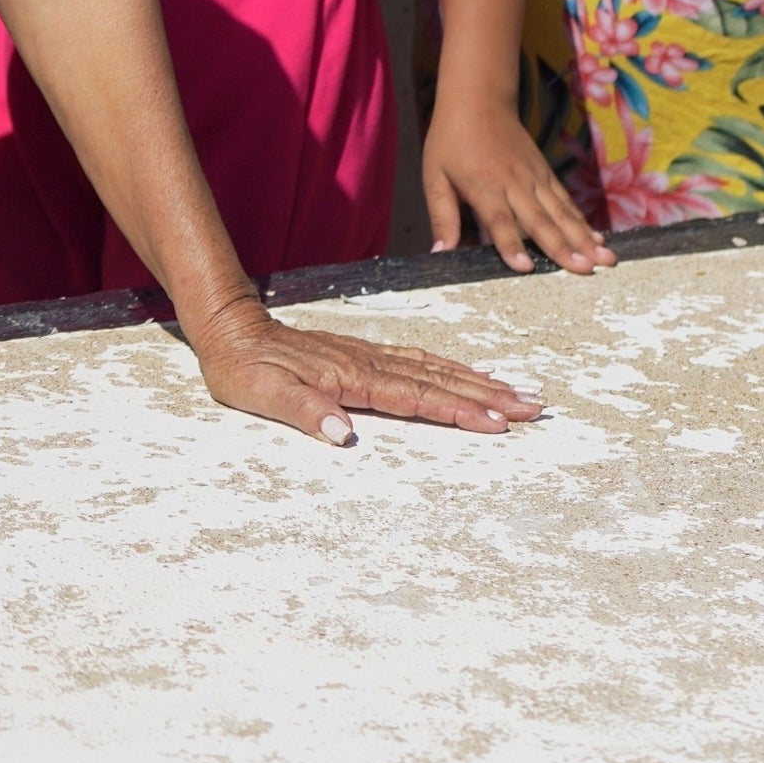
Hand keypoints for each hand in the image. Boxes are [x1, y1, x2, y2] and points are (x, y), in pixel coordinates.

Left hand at [180, 303, 539, 446]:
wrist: (229, 327)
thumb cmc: (243, 367)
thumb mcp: (262, 394)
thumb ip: (304, 412)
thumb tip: (344, 435)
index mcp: (351, 377)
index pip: (416, 397)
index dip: (459, 410)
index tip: (498, 423)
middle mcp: (368, 363)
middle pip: (439, 379)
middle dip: (489, 395)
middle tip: (534, 407)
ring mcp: (369, 355)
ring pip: (435, 367)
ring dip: (478, 380)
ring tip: (518, 391)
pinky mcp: (363, 353)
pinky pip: (419, 360)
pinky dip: (450, 367)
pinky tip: (468, 372)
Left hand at [422, 98, 611, 274]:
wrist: (479, 99)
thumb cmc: (451, 140)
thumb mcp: (434, 175)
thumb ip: (441, 215)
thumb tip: (439, 253)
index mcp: (483, 185)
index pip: (498, 220)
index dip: (511, 244)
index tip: (525, 268)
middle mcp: (514, 183)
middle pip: (540, 220)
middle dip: (562, 248)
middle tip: (583, 271)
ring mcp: (535, 178)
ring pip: (561, 213)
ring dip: (583, 239)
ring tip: (603, 261)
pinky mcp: (545, 174)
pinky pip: (566, 202)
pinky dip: (583, 222)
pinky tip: (599, 241)